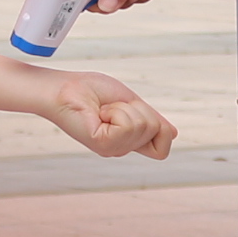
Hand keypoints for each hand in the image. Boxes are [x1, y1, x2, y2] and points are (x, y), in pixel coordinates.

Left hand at [39, 71, 175, 159]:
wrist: (64, 87)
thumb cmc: (90, 91)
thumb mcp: (131, 102)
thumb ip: (151, 119)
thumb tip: (174, 134)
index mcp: (129, 140)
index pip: (162, 148)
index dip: (159, 128)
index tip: (133, 111)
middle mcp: (122, 149)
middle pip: (157, 130)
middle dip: (137, 108)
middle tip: (111, 106)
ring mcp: (113, 149)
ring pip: (144, 125)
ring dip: (124, 108)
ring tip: (103, 109)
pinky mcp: (103, 144)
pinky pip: (128, 125)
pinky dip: (116, 111)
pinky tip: (98, 114)